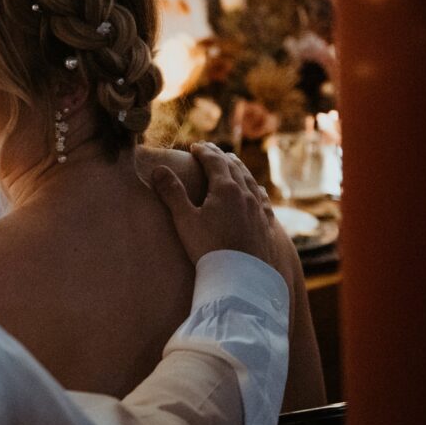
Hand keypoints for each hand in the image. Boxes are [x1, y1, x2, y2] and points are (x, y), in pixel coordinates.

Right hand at [152, 142, 274, 264]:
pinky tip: (257, 191)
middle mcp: (246, 194)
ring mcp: (259, 209)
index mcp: (225, 188)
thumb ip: (172, 192)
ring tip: (232, 163)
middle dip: (220, 156)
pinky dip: (256, 188)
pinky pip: (263, 198)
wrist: (241, 278)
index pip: (214, 161)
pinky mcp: (267, 224)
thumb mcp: (184, 219)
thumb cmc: (209, 248)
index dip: (204, 152)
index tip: (195, 146)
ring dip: (239, 168)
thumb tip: (158, 169)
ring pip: (250, 180)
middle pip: (233, 167)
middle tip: (210, 150)